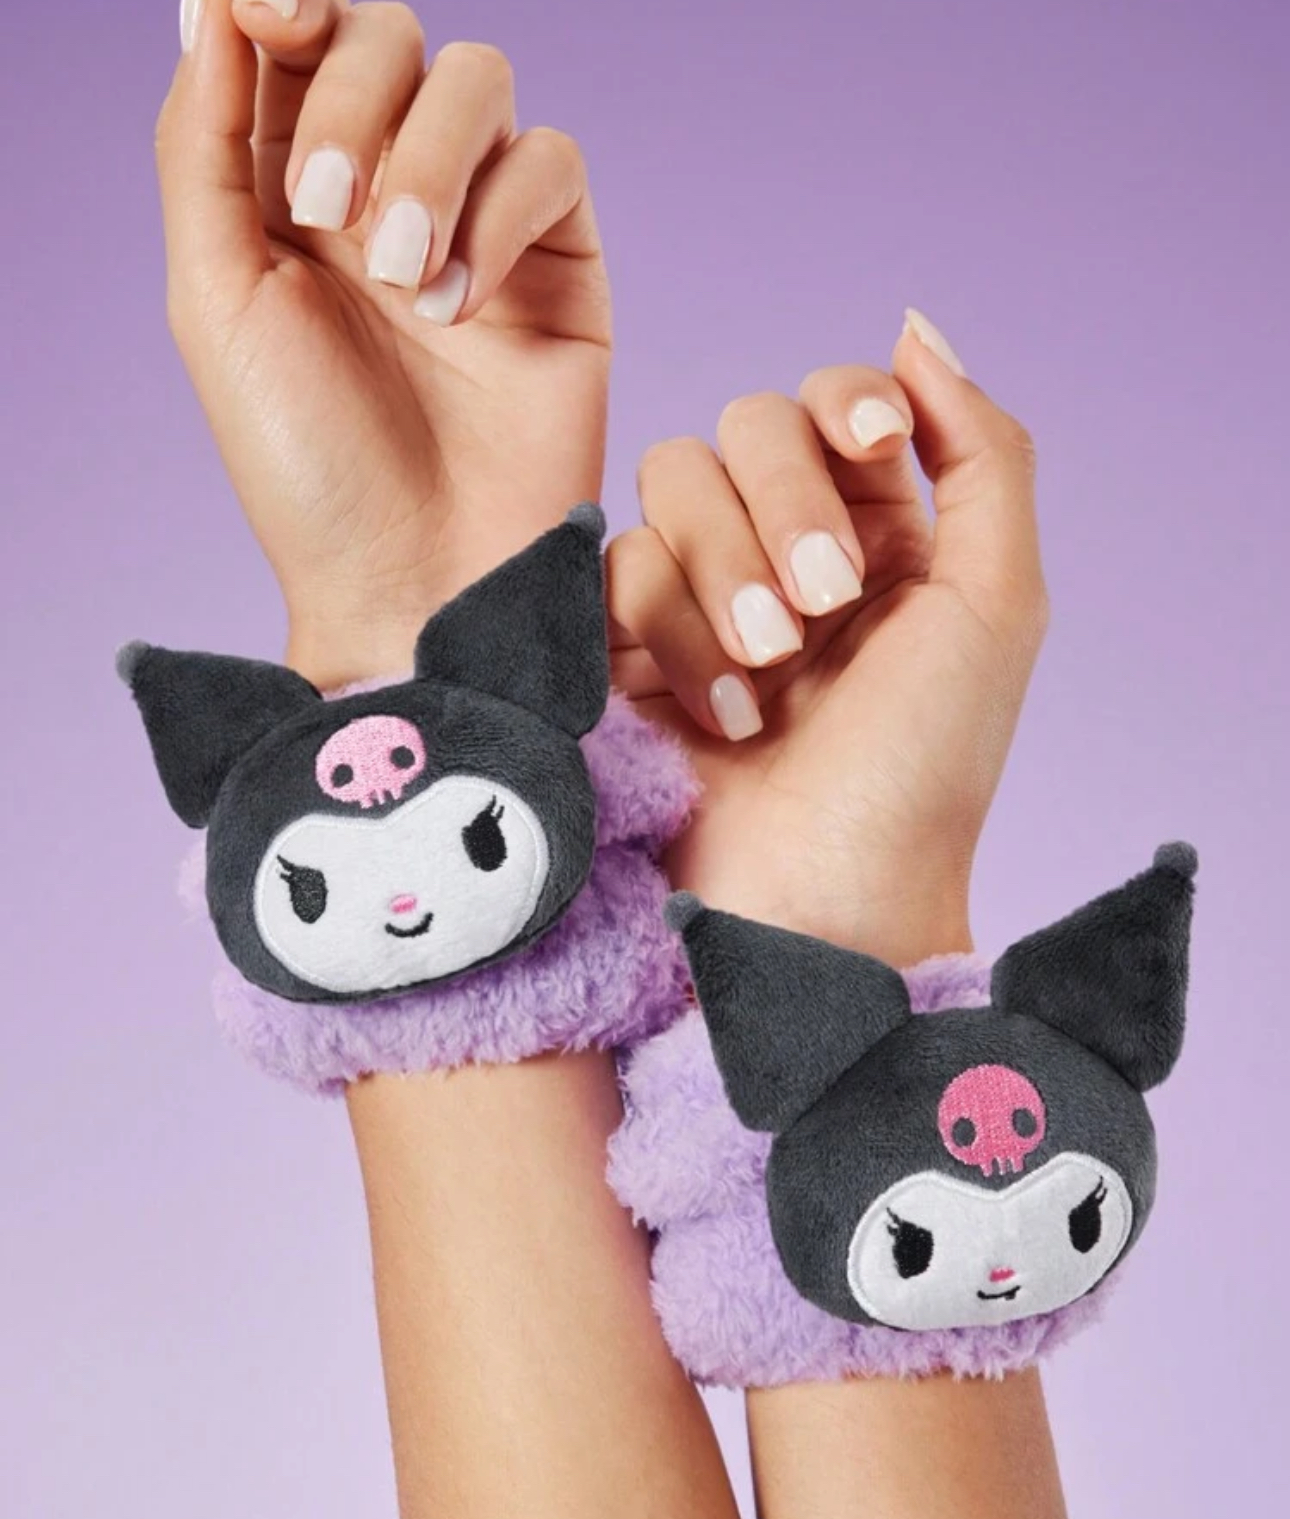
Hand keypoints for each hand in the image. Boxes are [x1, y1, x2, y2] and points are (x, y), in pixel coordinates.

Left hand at [159, 1, 610, 684]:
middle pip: (389, 36)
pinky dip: (504, 216)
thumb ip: (204, 146)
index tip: (267, 9)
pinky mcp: (561, 268)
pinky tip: (465, 311)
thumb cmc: (308, 467)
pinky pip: (553, 165)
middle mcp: (387, 191)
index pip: (298, 38)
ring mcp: (480, 224)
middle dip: (355, 99)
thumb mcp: (217, 301)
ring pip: (478, 82)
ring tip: (404, 278)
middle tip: (328, 209)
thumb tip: (217, 7)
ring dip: (429, 161)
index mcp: (288, 192)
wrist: (416, 581)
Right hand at [608, 311, 1047, 963]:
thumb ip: (981, 453)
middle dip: (783, 509)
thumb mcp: (996, 605)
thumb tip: (913, 327)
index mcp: (879, 535)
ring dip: (725, 575)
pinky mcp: (623, 644)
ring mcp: (700, 596)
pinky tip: (714, 717)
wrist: (822, 904)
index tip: (875, 447)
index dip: (844, 407)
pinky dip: (669, 633)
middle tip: (821, 613)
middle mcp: (784, 551)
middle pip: (744, 424)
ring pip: (670, 482)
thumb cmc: (923, 770)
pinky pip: (617, 565)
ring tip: (767, 679)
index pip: (832, 403)